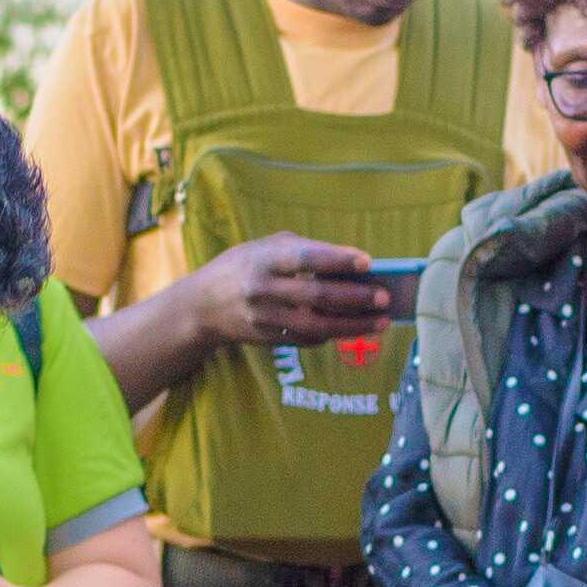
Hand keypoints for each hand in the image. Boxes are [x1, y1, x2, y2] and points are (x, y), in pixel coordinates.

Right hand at [178, 235, 394, 350]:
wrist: (203, 305)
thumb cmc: (243, 266)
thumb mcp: (266, 247)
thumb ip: (305, 250)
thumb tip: (349, 261)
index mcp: (264, 259)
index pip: (306, 258)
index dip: (338, 260)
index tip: (367, 263)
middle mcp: (263, 289)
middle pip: (316, 295)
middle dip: (355, 298)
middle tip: (384, 297)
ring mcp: (265, 318)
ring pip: (317, 325)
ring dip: (353, 325)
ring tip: (381, 322)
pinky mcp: (268, 338)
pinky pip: (308, 339)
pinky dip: (332, 334)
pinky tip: (352, 329)